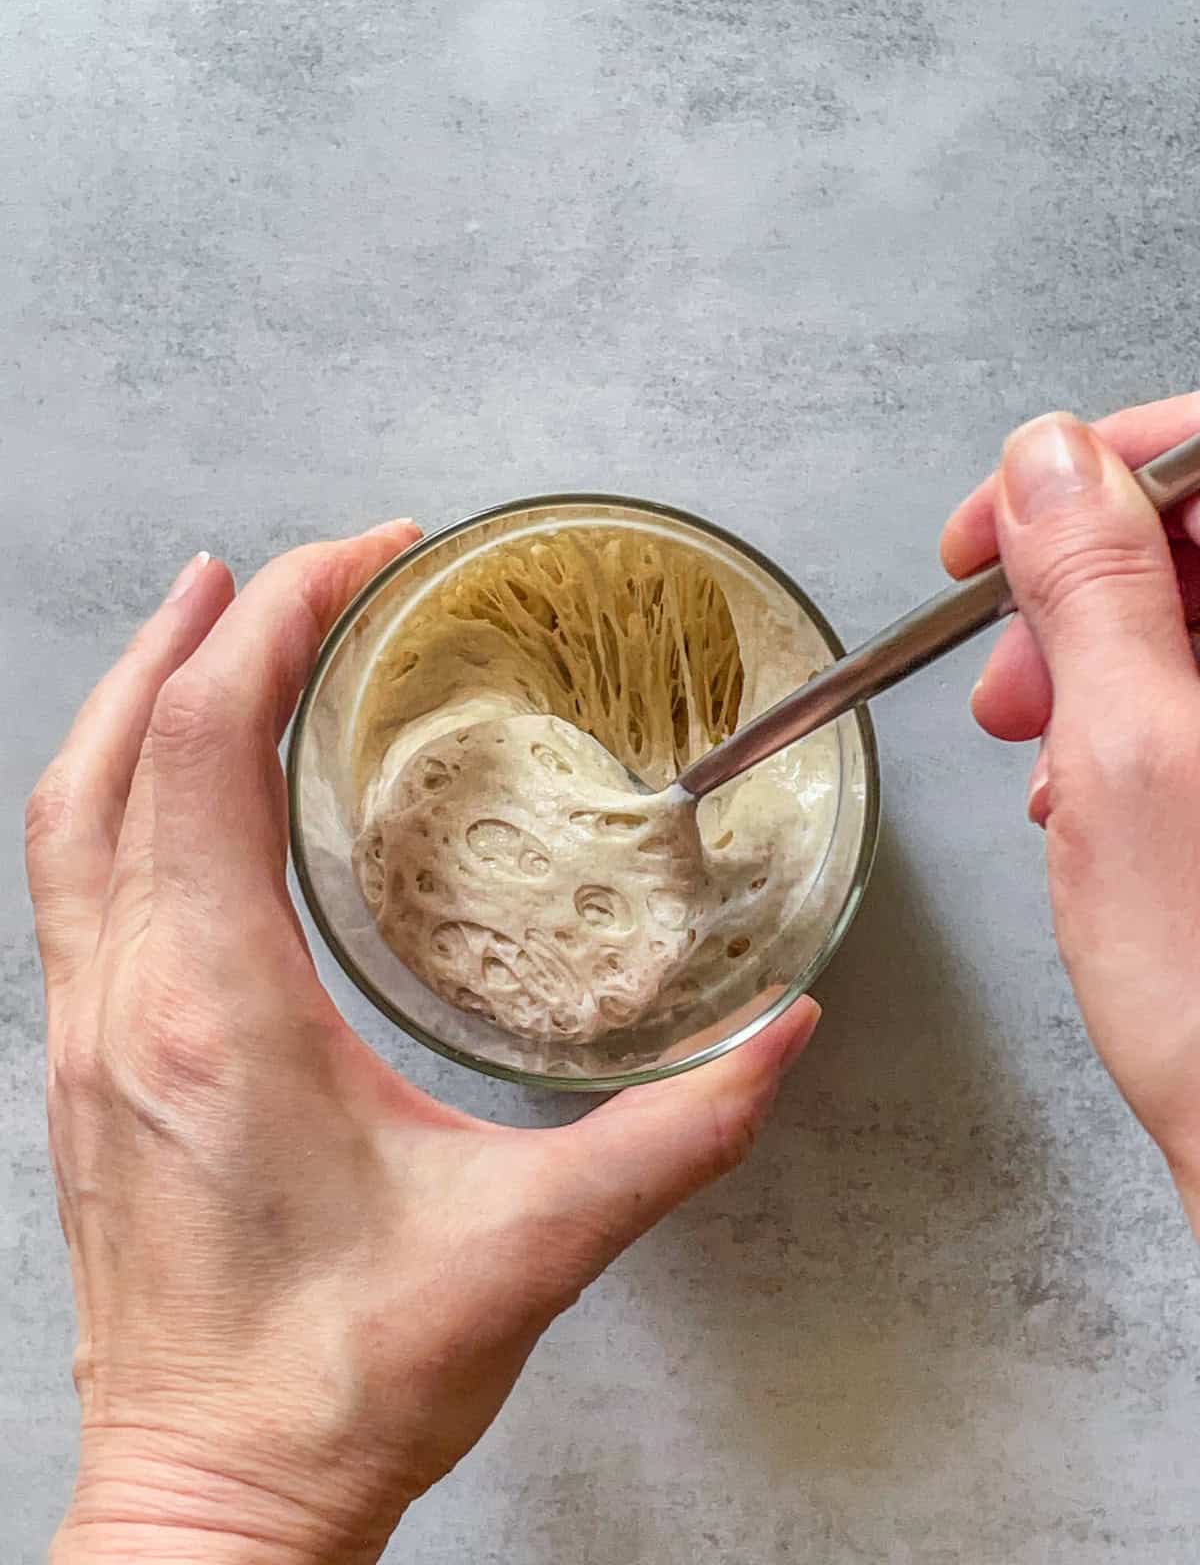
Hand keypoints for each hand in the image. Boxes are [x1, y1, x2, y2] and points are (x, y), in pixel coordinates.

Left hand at [26, 527, 817, 1564]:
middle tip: (293, 566)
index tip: (367, 567)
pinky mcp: (92, 1068)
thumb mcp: (532, 1249)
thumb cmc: (341, 1386)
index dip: (281, 628)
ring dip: (136, 694)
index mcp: (219, 1017)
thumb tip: (780, 1040)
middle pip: (122, 752)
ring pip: (72, 809)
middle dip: (204, 630)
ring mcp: (89, 1035)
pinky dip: (117, 783)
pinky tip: (174, 775)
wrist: (212, 1502)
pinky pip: (72, 877)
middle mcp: (129, 1004)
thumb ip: (674, 1134)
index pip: (212, 751)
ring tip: (212, 620)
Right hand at [942, 393, 1199, 1231]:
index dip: (1098, 466)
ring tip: (1036, 753)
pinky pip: (1195, 691)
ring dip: (1092, 665)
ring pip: (1191, 617)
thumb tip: (1048, 458)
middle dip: (1081, 587)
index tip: (999, 525)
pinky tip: (1080, 788)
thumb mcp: (1132, 759)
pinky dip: (1125, 719)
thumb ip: (1095, 586)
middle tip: (1008, 670)